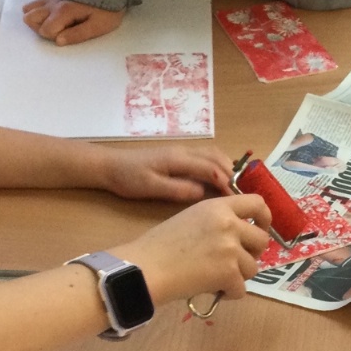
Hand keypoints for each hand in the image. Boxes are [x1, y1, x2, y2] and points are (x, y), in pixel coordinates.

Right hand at [24, 0, 125, 44]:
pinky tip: (49, 16)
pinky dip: (37, 11)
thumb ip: (77, 34)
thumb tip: (58, 41)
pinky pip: (37, 3)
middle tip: (60, 30)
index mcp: (64, 11)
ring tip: (55, 24)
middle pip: (30, 19)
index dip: (54, 36)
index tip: (68, 34)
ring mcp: (52, 0)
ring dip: (38, 20)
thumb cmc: (106, 11)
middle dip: (41, 28)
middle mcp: (54, 4)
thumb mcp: (97, 27)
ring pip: (29, 10)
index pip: (44, 30)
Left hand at [96, 144, 232, 201]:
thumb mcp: (150, 187)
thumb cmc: (128, 178)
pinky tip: (217, 179)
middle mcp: (184, 151)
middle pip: (216, 157)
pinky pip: (205, 156)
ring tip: (234, 187)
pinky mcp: (178, 155)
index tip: (237, 199)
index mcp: (178, 159)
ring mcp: (182, 151)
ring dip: (226, 167)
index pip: (210, 168)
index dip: (226, 183)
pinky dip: (217, 165)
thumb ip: (177, 190)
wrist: (110, 165)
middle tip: (240, 194)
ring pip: (212, 154)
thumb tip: (202, 193)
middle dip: (232, 173)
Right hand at [116, 194, 271, 306]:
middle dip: (252, 253)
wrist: (145, 267)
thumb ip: (217, 222)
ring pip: (253, 267)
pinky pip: (241, 289)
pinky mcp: (229, 272)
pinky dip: (228, 293)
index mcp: (218, 207)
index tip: (261, 227)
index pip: (257, 203)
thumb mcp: (191, 219)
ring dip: (238, 276)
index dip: (265, 217)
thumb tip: (239, 238)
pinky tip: (211, 289)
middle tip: (234, 261)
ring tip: (215, 277)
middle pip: (262, 239)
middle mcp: (229, 224)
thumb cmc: (159, 245)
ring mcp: (231, 248)